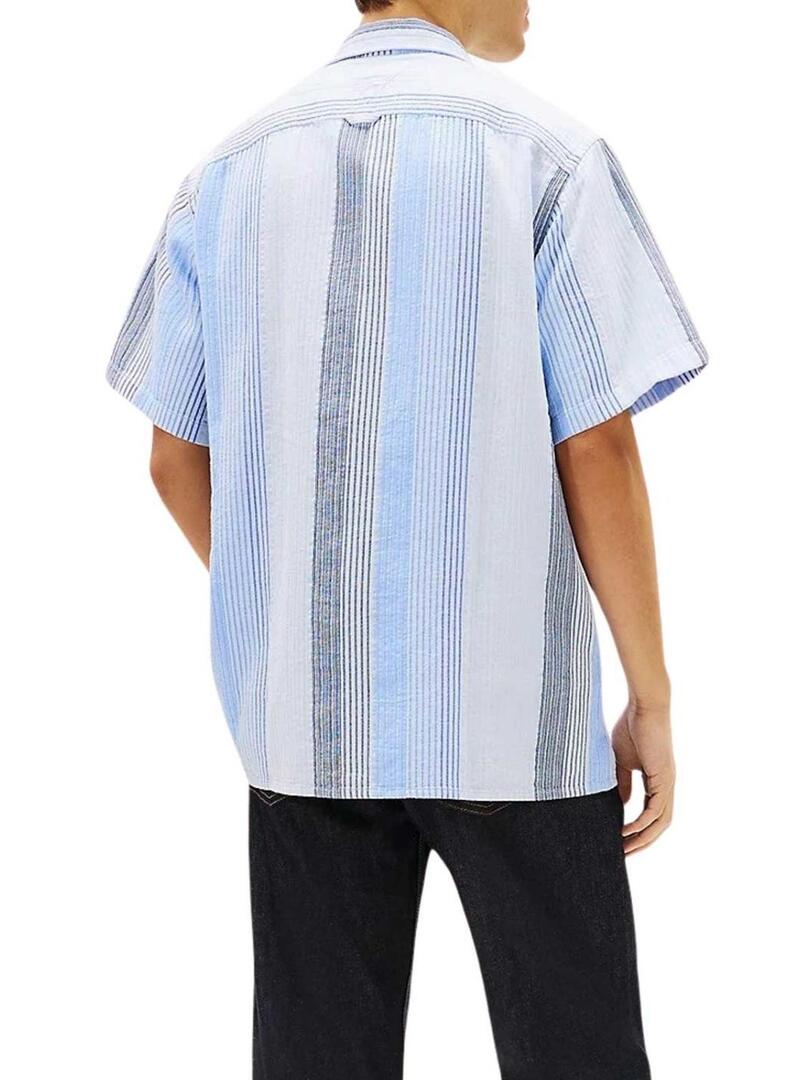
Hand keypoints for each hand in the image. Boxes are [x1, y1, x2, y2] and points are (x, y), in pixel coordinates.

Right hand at [612, 698, 674, 854]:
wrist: (644, 706)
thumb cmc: (632, 726)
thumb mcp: (622, 760)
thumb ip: (622, 782)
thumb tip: (622, 804)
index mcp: (657, 780)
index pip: (651, 813)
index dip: (638, 830)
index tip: (620, 841)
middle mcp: (666, 785)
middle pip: (659, 824)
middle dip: (642, 842)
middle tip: (623, 855)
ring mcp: (667, 783)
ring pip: (660, 822)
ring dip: (643, 838)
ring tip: (624, 849)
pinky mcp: (664, 778)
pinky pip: (656, 810)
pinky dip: (643, 824)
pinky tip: (627, 831)